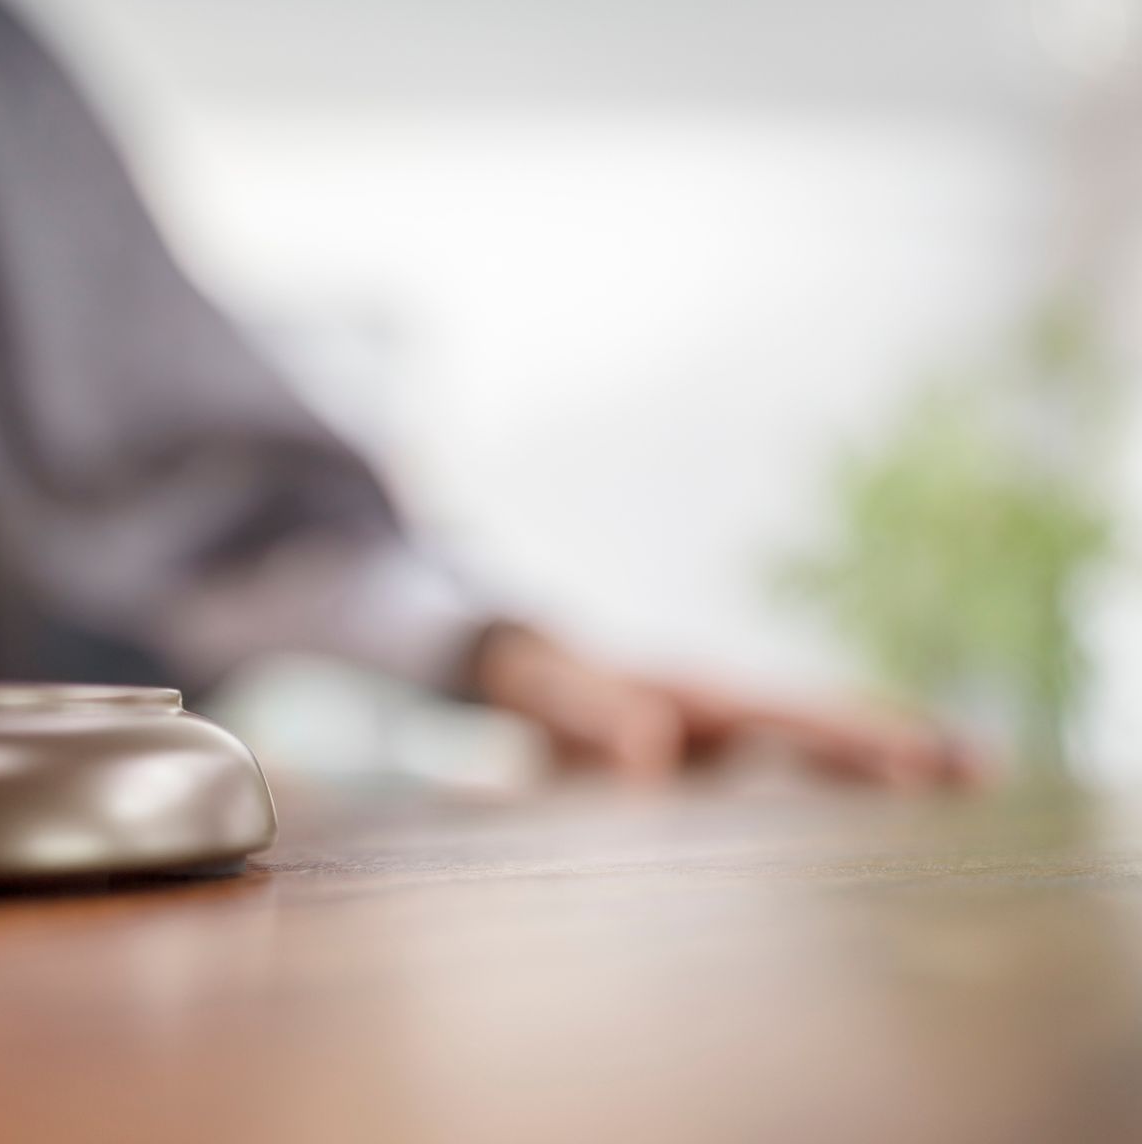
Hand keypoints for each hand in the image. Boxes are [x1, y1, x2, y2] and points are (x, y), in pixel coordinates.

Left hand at [476, 625, 980, 787]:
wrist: (531, 680)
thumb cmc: (543, 683)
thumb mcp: (553, 692)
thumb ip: (593, 712)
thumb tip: (656, 750)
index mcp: (701, 692)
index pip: (793, 715)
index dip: (854, 739)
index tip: (919, 762)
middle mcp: (735, 713)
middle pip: (832, 730)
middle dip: (904, 749)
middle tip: (985, 771)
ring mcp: (740, 742)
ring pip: (829, 757)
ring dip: (893, 773)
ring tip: (979, 786)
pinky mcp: (730, 776)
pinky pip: (798, 784)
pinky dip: (850, 799)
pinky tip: (900, 835)